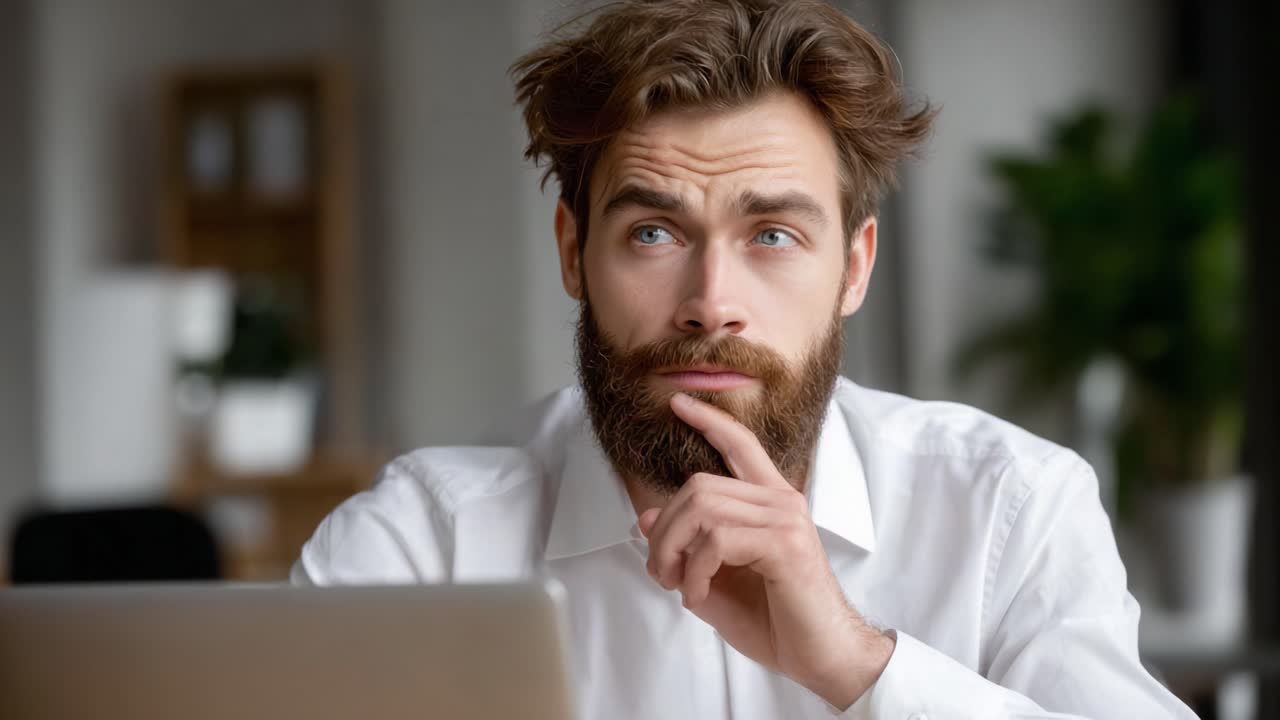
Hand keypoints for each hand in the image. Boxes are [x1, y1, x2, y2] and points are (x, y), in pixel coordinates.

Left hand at [637, 392, 893, 709]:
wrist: (823, 657)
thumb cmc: (778, 621)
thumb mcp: (716, 580)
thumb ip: (686, 547)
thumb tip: (646, 516)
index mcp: (771, 502)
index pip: (740, 445)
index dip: (709, 421)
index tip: (678, 403)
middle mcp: (781, 501)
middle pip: (698, 486)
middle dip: (664, 530)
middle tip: (660, 571)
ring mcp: (785, 519)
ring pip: (703, 510)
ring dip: (674, 552)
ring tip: (678, 585)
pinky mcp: (785, 544)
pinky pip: (717, 540)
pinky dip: (695, 571)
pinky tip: (699, 595)